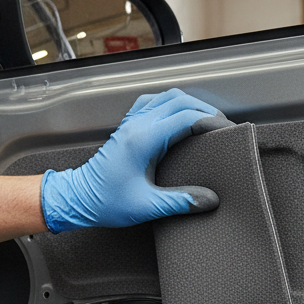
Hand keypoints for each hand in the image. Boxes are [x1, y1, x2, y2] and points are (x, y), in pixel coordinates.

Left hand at [40, 88, 230, 232]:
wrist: (78, 199)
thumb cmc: (105, 201)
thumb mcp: (148, 207)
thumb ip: (181, 202)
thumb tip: (208, 200)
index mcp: (143, 140)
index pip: (186, 117)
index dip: (211, 122)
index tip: (225, 131)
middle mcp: (137, 126)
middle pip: (179, 100)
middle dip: (204, 109)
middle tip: (220, 125)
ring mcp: (131, 124)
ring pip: (165, 97)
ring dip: (188, 104)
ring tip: (204, 118)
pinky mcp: (128, 129)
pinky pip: (152, 104)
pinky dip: (170, 105)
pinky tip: (177, 117)